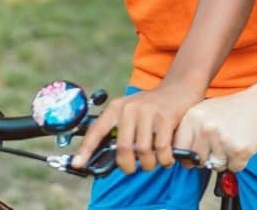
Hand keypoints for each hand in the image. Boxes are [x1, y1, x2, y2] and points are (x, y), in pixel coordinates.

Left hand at [70, 81, 203, 173]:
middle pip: (123, 149)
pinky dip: (164, 160)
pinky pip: (161, 149)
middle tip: (133, 168)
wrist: (179, 88)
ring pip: (142, 151)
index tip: (77, 164)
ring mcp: (148, 112)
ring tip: (153, 161)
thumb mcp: (131, 112)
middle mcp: (130, 108)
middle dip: (128, 166)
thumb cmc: (153, 107)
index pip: (97, 131)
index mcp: (116, 107)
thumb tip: (108, 157)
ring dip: (148, 164)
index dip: (85, 149)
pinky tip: (166, 158)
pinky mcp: (165, 117)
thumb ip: (120, 130)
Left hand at [174, 90, 256, 172]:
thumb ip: (191, 131)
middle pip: (198, 161)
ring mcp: (222, 139)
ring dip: (226, 159)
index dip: (187, 156)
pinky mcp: (239, 149)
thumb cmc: (236, 108)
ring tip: (234, 140)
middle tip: (223, 143)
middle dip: (209, 158)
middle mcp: (205, 128)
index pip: (178, 148)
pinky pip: (233, 168)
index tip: (196, 154)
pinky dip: (240, 161)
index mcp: (193, 117)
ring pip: (216, 166)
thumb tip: (181, 158)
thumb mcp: (207, 111)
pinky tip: (244, 144)